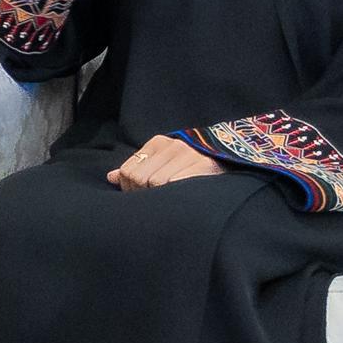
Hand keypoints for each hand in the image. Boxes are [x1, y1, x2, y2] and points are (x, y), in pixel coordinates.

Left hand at [108, 134, 225, 189]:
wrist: (231, 159)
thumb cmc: (191, 167)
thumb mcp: (163, 161)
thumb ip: (138, 168)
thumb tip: (111, 177)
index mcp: (158, 143)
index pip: (128, 171)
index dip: (130, 188)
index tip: (141, 195)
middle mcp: (172, 145)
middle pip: (139, 179)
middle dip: (143, 194)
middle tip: (155, 200)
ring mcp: (188, 154)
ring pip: (156, 184)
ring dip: (161, 196)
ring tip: (170, 197)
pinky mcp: (203, 165)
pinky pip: (175, 184)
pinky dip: (175, 193)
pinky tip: (181, 195)